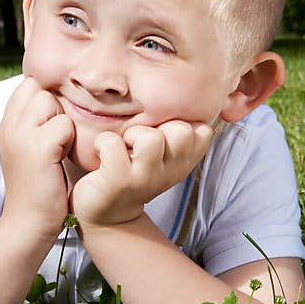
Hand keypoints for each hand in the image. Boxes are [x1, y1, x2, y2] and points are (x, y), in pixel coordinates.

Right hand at [0, 77, 73, 240]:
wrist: (28, 223)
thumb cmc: (37, 187)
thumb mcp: (27, 149)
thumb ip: (33, 124)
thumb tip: (53, 99)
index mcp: (6, 125)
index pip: (27, 86)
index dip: (44, 99)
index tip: (50, 125)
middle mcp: (8, 126)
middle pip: (38, 89)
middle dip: (54, 108)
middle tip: (56, 139)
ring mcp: (20, 136)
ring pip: (50, 101)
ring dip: (62, 123)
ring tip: (58, 149)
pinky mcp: (38, 148)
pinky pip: (64, 124)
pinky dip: (70, 140)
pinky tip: (62, 159)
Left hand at [71, 120, 212, 226]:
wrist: (106, 212)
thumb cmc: (134, 172)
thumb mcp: (163, 155)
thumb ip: (175, 131)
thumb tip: (190, 91)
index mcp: (183, 162)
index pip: (202, 130)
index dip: (181, 123)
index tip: (162, 134)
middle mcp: (170, 172)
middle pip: (182, 131)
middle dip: (157, 126)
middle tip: (139, 141)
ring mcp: (145, 179)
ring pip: (152, 138)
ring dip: (132, 134)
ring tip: (123, 146)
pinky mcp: (118, 182)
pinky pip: (113, 143)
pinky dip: (103, 142)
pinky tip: (102, 153)